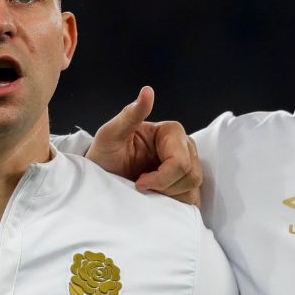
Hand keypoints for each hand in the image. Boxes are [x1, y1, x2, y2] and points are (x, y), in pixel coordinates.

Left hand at [85, 86, 201, 205]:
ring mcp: (188, 166)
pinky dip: (175, 202)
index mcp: (171, 132)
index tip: (138, 182)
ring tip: (148, 190)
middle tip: (141, 185)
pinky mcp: (185, 185)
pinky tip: (157, 197)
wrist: (102, 175)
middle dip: (164, 187)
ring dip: (168, 195)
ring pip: (193, 187)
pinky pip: (192, 198)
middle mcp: (185, 147)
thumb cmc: (105, 153)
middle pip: (191, 175)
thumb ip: (130, 115)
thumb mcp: (110, 134)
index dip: (160, 178)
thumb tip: (147, 91)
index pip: (180, 162)